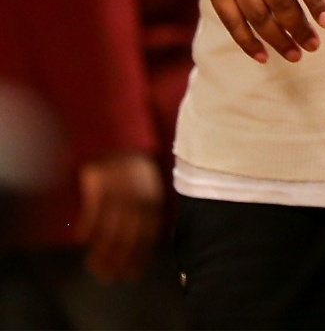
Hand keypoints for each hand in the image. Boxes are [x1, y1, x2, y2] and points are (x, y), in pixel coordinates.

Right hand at [75, 151, 163, 282]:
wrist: (116, 137)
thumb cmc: (130, 170)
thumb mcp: (146, 189)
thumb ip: (145, 214)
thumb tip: (143, 248)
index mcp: (154, 198)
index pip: (149, 234)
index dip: (139, 257)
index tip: (131, 276)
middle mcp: (139, 194)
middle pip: (130, 235)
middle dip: (118, 260)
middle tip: (106, 277)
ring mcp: (120, 188)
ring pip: (111, 227)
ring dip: (101, 250)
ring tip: (92, 265)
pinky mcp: (100, 179)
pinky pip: (94, 210)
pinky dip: (88, 227)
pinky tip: (81, 240)